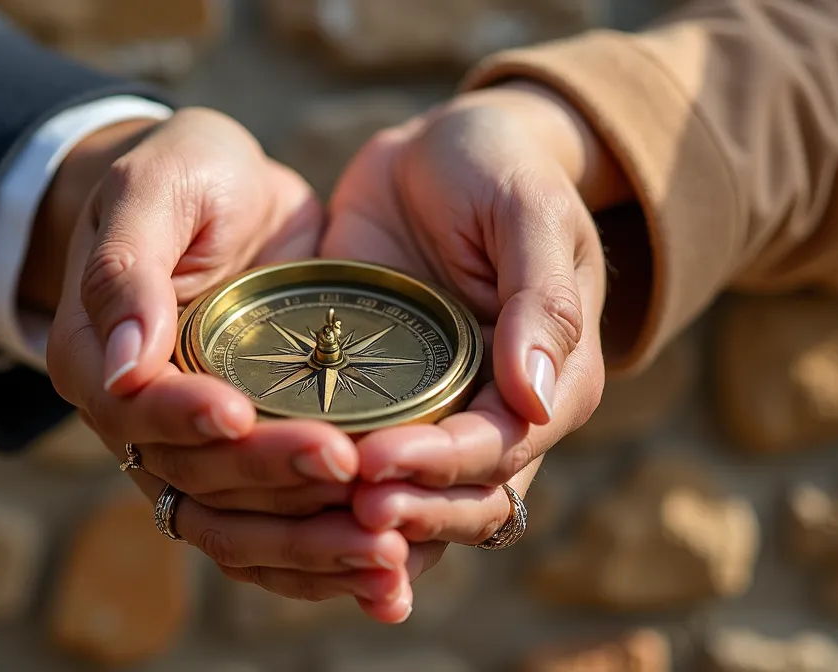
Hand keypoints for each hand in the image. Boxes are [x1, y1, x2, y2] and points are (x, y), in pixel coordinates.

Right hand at [36, 108, 410, 620]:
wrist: (226, 199)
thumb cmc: (185, 178)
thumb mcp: (155, 189)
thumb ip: (126, 267)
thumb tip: (119, 368)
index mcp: (98, 362)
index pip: (138, 409)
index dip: (186, 418)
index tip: (241, 413)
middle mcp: (141, 426)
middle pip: (202, 479)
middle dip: (274, 479)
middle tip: (348, 468)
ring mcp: (197, 456)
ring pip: (243, 528)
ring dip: (311, 545)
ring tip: (385, 551)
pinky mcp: (253, 467)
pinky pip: (281, 533)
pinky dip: (329, 562)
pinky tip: (391, 579)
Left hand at [323, 81, 622, 569]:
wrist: (437, 150)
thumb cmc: (498, 169)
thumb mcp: (529, 212)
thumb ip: (542, 298)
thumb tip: (535, 398)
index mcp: (551, 381)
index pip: (502, 451)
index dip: (442, 468)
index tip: (376, 466)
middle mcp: (498, 416)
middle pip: (462, 501)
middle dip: (408, 513)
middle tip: (345, 506)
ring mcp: (438, 417)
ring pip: (416, 506)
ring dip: (372, 532)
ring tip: (311, 529)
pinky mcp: (379, 405)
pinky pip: (362, 471)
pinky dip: (332, 507)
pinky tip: (286, 525)